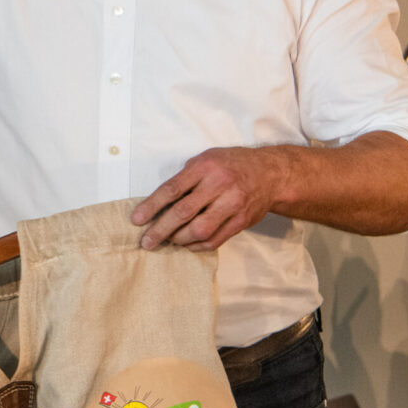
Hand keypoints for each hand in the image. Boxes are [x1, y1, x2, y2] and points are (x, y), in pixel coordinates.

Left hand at [131, 146, 289, 251]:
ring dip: (178, 240)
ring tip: (168, 241)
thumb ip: (184, 179)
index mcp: (205, 167)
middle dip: (160, 230)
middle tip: (146, 242)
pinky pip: (215, 240)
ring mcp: (233, 205)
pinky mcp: (241, 221)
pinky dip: (196, 246)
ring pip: (199, 230)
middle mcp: (220, 186)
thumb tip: (157, 204)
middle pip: (183, 213)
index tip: (136, 220)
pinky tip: (186, 245)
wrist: (270, 173)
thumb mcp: (205, 160)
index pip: (172, 190)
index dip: (151, 206)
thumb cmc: (230, 165)